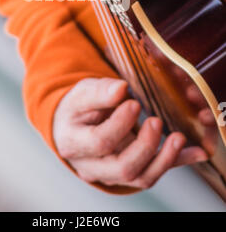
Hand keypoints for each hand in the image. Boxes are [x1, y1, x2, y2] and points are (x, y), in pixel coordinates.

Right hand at [53, 77, 207, 188]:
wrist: (74, 125)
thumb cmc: (77, 108)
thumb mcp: (81, 94)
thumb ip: (99, 92)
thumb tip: (120, 89)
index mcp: (73, 143)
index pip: (99, 142)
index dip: (120, 124)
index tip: (133, 103)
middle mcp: (91, 165)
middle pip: (122, 168)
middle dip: (145, 146)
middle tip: (156, 121)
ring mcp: (111, 173)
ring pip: (140, 178)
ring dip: (164, 159)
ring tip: (178, 138)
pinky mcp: (130, 172)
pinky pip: (154, 172)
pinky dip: (175, 162)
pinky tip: (194, 152)